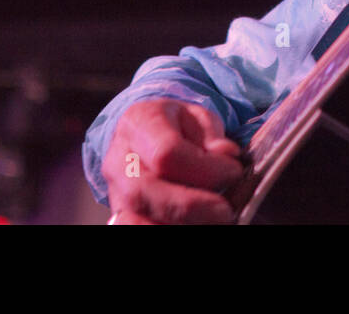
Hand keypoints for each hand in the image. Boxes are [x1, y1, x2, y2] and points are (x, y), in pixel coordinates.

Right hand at [102, 99, 243, 223]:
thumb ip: (212, 136)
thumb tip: (226, 154)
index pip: (166, 152)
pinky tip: (194, 225)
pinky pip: (135, 229)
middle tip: (225, 211)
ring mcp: (115, 191)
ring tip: (211, 220)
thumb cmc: (176, 127)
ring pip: (134, 220)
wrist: (146, 136)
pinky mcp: (120, 215)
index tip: (234, 172)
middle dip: (189, 207)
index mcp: (138, 124)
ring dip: (179, 225)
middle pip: (143, 192)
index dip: (204, 168)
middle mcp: (118, 160)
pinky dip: (165, 230)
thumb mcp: (198, 118)